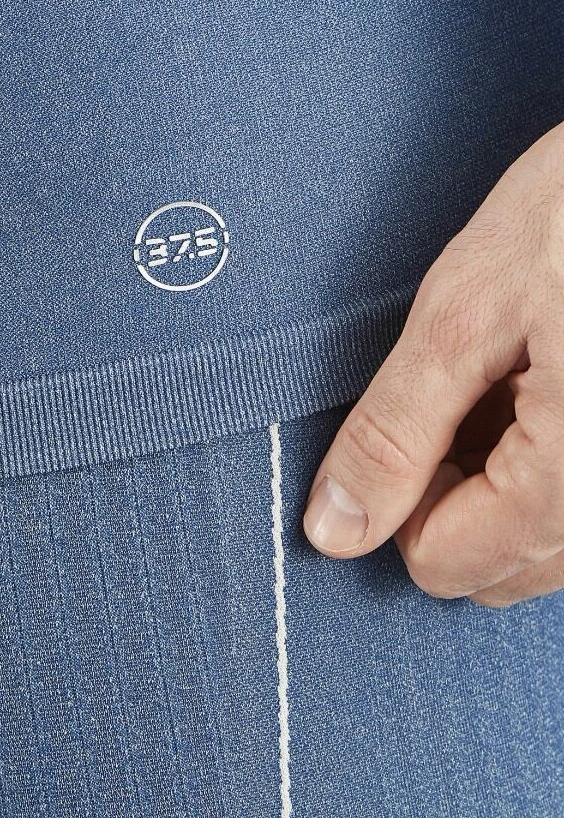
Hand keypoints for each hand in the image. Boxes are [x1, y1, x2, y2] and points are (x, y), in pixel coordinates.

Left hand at [302, 122, 563, 607]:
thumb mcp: (464, 314)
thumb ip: (394, 433)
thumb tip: (336, 527)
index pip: (447, 563)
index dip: (398, 496)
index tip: (405, 417)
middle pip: (500, 562)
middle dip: (452, 491)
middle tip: (456, 387)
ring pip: (544, 534)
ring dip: (501, 471)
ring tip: (508, 369)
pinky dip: (545, 450)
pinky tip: (543, 371)